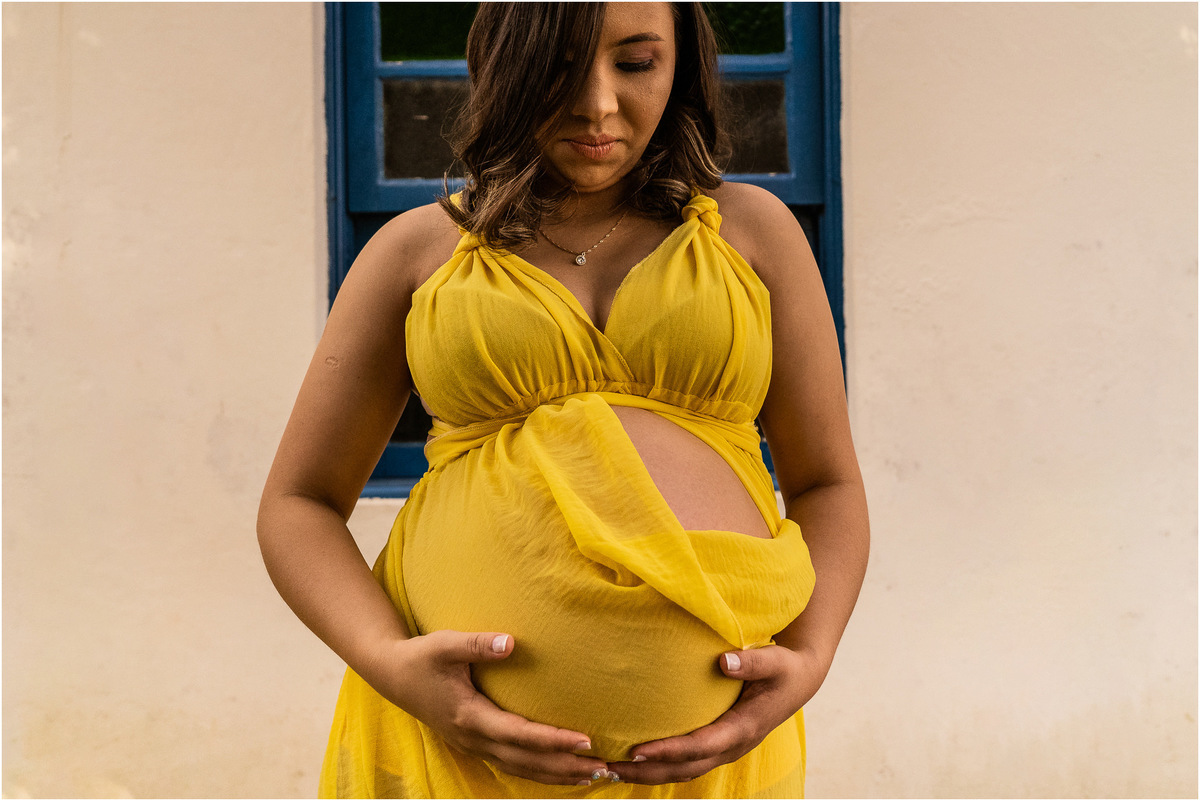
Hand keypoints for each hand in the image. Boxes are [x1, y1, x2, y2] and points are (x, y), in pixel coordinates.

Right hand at [368, 629, 610, 785]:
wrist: (393, 675)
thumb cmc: (422, 657)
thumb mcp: (446, 644)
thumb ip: (478, 644)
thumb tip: (511, 642)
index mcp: (470, 716)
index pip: (520, 734)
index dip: (553, 740)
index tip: (586, 740)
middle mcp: (474, 738)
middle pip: (526, 761)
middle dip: (565, 767)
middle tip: (603, 769)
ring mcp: (473, 745)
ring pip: (520, 769)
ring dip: (557, 775)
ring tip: (593, 777)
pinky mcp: (475, 744)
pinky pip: (512, 764)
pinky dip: (539, 771)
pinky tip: (562, 772)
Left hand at [607, 645, 825, 784]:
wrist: (799, 680)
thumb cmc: (784, 668)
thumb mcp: (775, 660)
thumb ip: (752, 662)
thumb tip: (724, 661)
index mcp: (743, 728)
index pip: (700, 746)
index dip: (668, 751)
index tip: (636, 750)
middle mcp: (732, 746)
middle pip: (684, 768)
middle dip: (647, 771)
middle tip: (608, 766)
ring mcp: (725, 749)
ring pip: (683, 771)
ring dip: (648, 774)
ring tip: (610, 770)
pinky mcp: (718, 745)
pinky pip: (686, 763)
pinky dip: (659, 766)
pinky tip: (634, 760)